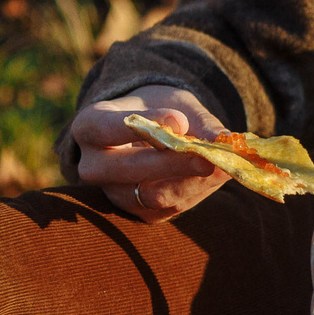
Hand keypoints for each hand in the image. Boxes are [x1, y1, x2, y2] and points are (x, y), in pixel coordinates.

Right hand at [68, 85, 228, 221]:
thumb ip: (196, 119)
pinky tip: (217, 175)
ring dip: (193, 182)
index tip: (179, 119)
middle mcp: (92, 165)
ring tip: (224, 166)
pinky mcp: (138, 212)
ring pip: (153, 196)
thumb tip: (221, 138)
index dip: (143, 127)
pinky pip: (170, 208)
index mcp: (89, 126)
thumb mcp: (175, 102)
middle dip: (174, 163)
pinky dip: (198, 192)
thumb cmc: (159, 108)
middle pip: (128, 169)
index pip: (106, 128)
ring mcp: (113, 193)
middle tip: (210, 157)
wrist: (151, 132)